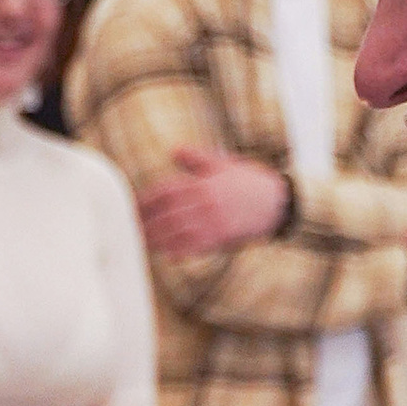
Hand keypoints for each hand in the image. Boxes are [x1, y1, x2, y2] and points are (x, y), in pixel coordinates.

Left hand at [137, 144, 290, 258]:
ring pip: (177, 233)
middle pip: (166, 214)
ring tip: (143, 242)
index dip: (146, 200)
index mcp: (202, 183)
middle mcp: (204, 203)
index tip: (133, 206)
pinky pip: (195, 247)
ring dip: (158, 239)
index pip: (165, 191)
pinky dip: (179, 252)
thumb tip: (174, 150)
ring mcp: (212, 222)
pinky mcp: (221, 238)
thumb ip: (196, 158)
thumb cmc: (248, 182)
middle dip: (147, 222)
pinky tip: (167, 255)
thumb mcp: (222, 164)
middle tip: (130, 228)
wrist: (276, 201)